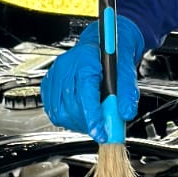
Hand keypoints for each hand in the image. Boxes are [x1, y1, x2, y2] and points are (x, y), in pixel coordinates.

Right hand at [40, 16, 144, 139]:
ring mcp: (55, 76)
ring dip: (78, 123)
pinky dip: (67, 119)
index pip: (85, 94)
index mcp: (85, 60)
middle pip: (71, 106)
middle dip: (88, 123)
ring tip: (93, 122)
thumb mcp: (128, 70)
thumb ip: (128, 93)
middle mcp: (66, 67)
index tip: (102, 133)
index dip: (93, 118)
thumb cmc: (115, 53)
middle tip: (103, 129)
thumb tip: (126, 113)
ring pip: (60, 112)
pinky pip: (53, 111)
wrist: (105, 42)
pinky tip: (81, 116)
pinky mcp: (49, 85)